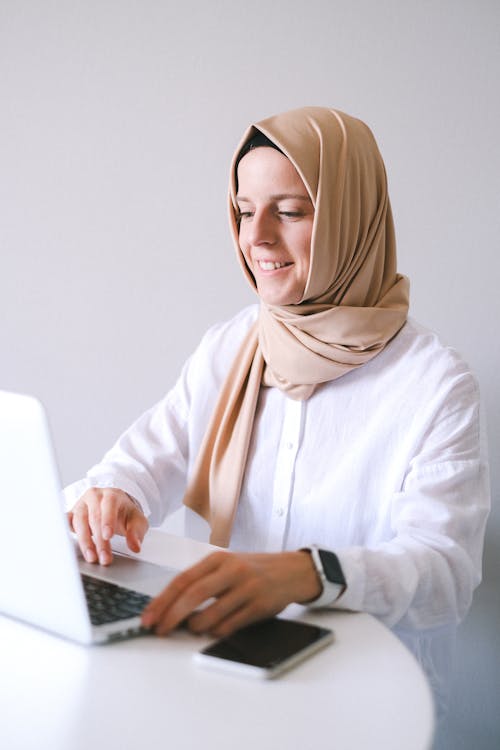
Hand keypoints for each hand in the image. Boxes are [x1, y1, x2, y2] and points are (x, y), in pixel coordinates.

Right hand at [68, 487, 148, 565]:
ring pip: (79, 521)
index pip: (109, 505)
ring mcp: (81, 505)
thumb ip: (136, 532)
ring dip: (85, 542)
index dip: (107, 521)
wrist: (115, 508)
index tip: (108, 536)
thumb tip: (135, 546)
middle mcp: (94, 497)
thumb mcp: (137, 521)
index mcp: (111, 495)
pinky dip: (65, 531)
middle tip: (104, 557)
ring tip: (92, 557)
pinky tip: (68, 544)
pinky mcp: (72, 514)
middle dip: (99, 540)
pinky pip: (66, 521)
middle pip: (94, 517)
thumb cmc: (125, 514)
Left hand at [141, 550, 320, 636]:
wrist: (292, 570)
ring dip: (196, 627)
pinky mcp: (259, 605)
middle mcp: (231, 570)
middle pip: (193, 594)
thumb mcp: (227, 566)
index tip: (149, 617)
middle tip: (159, 630)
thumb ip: (203, 581)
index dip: (163, 600)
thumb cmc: (253, 570)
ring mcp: (246, 587)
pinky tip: (213, 631)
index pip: (183, 579)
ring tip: (191, 629)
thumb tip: (171, 607)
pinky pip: (231, 625)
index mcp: (218, 558)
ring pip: (212, 614)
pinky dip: (217, 631)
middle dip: (171, 615)